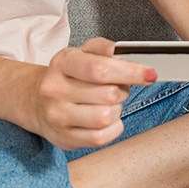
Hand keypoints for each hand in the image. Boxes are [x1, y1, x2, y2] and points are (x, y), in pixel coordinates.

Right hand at [23, 37, 154, 150]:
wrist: (38, 102)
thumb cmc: (69, 76)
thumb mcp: (83, 53)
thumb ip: (104, 49)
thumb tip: (125, 54)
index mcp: (62, 63)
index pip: (99, 69)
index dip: (130, 72)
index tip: (150, 74)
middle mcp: (55, 90)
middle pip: (108, 94)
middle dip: (122, 90)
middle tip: (117, 88)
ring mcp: (57, 116)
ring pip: (105, 117)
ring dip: (116, 110)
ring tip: (108, 104)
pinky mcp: (64, 138)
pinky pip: (101, 137)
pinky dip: (113, 128)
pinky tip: (107, 120)